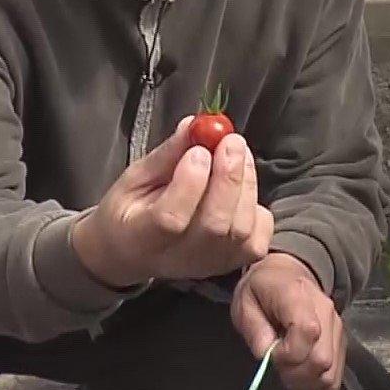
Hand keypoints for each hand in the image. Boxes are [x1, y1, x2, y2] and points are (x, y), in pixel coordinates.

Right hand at [73, 117, 272, 286]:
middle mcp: (179, 258)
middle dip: (228, 177)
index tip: (197, 151)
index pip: (171, 219)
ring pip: (241, 227)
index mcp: (141, 237)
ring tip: (236, 152)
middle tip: (230, 141)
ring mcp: (210, 263)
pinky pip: (259, 233)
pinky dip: (256, 204)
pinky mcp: (234, 262)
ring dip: (245, 182)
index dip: (190, 183)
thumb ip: (166, 155)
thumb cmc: (131, 211)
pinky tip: (241, 186)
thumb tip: (194, 125)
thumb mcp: (134, 178)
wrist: (134, 252)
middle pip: (214, 224)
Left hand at [231, 252, 345, 389]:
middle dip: (295, 373)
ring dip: (305, 381)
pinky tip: (300, 373)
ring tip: (287, 371)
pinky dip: (316, 382)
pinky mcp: (341, 343)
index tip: (270, 353)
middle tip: (277, 366)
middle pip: (322, 359)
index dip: (287, 354)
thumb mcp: (245, 303)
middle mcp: (325, 312)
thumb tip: (267, 356)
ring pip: (330, 373)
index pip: (307, 332)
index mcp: (298, 296)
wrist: (286, 275)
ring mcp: (337, 328)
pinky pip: (335, 376)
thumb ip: (254, 330)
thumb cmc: (262, 289)